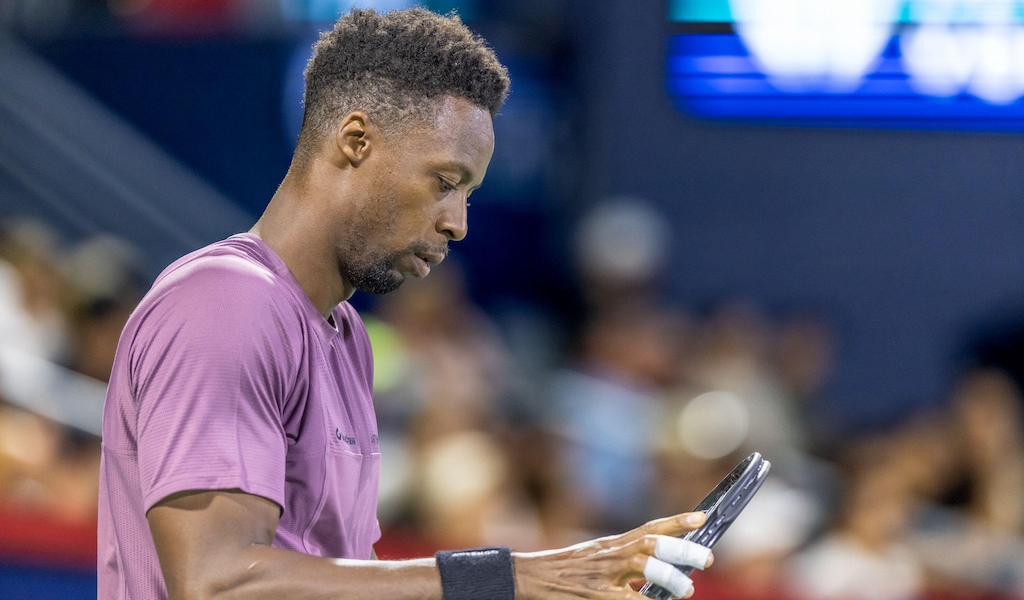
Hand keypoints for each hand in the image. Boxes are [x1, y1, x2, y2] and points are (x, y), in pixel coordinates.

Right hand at [513, 512, 713, 599]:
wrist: (531, 578)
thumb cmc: (567, 570)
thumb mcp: (598, 557)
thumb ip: (627, 560)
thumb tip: (663, 566)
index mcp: (613, 545)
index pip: (649, 529)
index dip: (677, 522)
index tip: (702, 518)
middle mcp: (611, 555)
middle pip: (652, 544)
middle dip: (682, 549)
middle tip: (707, 558)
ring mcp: (604, 576)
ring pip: (644, 568)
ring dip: (670, 577)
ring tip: (687, 589)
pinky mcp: (597, 597)